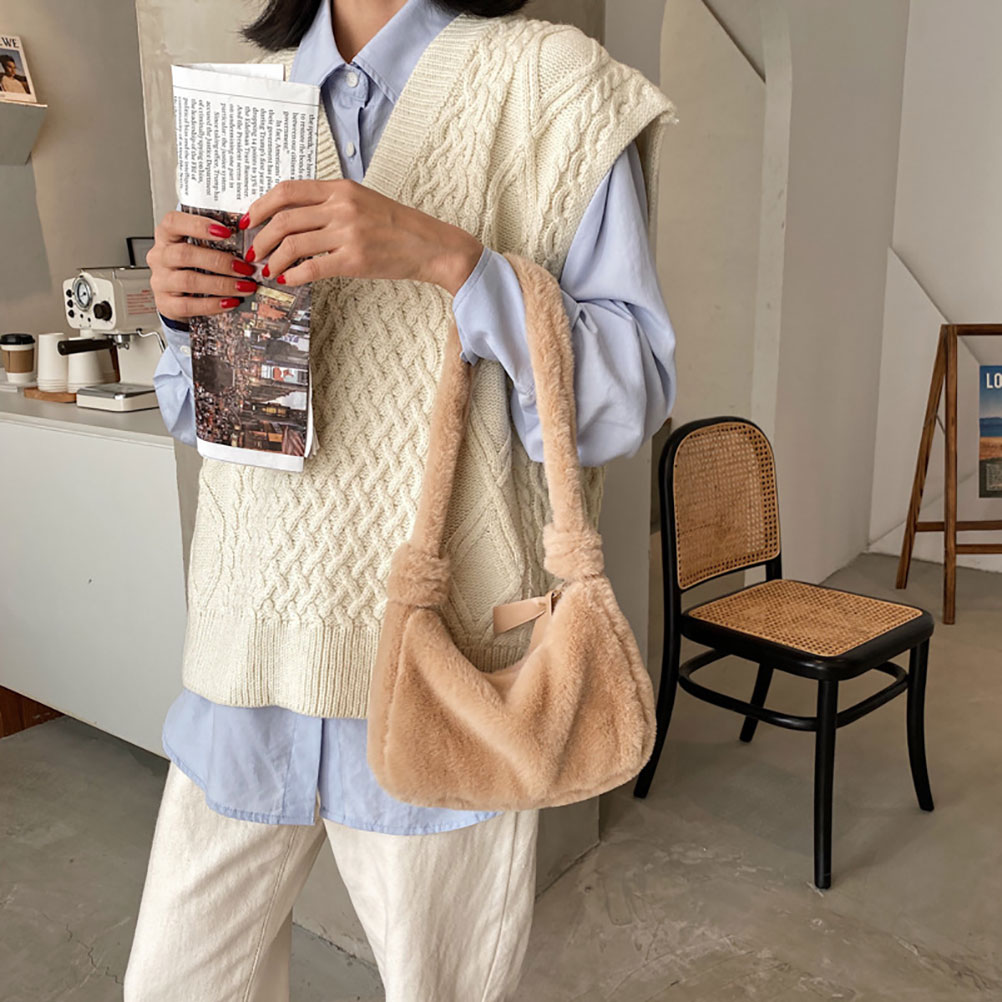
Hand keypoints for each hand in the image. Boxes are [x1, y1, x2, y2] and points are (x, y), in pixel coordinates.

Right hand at [147, 210, 259, 320]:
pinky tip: (230, 302)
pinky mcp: (166, 304)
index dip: (199, 225)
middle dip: (220, 261)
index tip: (226, 231)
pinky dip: (212, 304)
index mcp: (167, 236)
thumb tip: (249, 244)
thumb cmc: (191, 266)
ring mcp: (160, 281)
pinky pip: (188, 305)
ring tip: (244, 287)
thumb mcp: (197, 249)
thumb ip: (215, 243)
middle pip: (184, 254)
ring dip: (222, 284)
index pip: (174, 222)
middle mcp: (160, 257)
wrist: (175, 296)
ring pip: (188, 281)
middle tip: (245, 268)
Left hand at [240, 179, 483, 294]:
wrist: (430, 245)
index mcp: (340, 188)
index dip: (260, 206)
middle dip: (261, 239)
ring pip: (293, 245)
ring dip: (274, 261)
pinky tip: (289, 280)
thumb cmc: (397, 226)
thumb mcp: (362, 201)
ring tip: (269, 270)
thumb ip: (329, 204)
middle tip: (254, 253)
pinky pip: (312, 268)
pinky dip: (293, 276)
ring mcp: (348, 234)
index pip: (287, 191)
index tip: (249, 221)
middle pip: (284, 219)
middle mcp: (342, 207)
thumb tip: (292, 218)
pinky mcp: (355, 260)